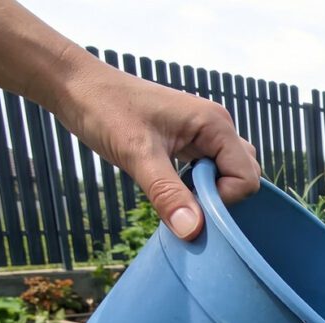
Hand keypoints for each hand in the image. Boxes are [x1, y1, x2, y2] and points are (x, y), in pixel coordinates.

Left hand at [47, 50, 261, 240]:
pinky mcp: (189, 141)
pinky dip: (195, 187)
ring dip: (207, 193)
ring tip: (174, 191)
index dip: (223, 200)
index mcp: (215, 124)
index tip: (188, 203)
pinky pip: (209, 171)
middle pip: (244, 176)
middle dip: (219, 198)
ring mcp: (204, 133)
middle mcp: (217, 127)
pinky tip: (169, 186)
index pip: (247, 177)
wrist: (78, 88)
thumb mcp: (137, 155)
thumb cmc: (105, 110)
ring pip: (227, 175)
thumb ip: (168, 194)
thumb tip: (194, 232)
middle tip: (181, 199)